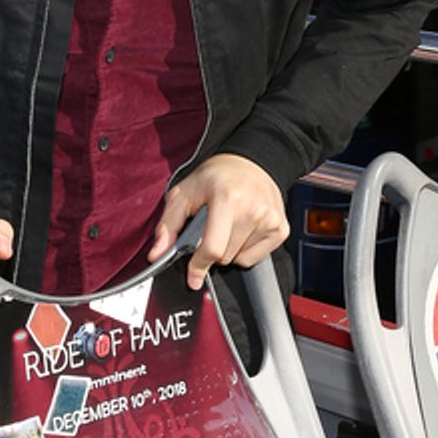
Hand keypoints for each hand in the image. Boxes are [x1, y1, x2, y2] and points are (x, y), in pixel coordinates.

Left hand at [147, 154, 287, 290]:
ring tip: (228, 225)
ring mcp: (270, 220)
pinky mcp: (281, 229)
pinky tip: (243, 230)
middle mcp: (253, 209)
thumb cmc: (216, 177)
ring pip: (239, 259)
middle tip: (211, 228)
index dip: (198, 265)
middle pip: (224, 257)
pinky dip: (245, 250)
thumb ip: (168, 225)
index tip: (193, 276)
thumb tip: (157, 254)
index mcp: (227, 199)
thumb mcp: (184, 193)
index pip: (213, 249)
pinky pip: (256, 258)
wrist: (250, 161)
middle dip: (212, 250)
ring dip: (229, 249)